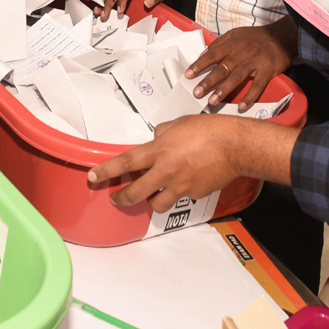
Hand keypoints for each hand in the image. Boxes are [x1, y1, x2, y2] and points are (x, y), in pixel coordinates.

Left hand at [87, 114, 241, 211]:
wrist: (235, 145)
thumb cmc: (210, 130)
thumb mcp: (178, 124)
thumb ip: (162, 133)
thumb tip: (157, 137)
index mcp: (159, 150)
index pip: (125, 162)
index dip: (106, 171)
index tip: (93, 176)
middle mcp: (166, 171)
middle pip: (135, 192)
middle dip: (121, 198)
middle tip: (116, 197)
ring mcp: (181, 185)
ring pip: (157, 204)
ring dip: (151, 201)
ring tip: (151, 195)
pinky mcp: (195, 194)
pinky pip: (182, 197)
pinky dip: (180, 192)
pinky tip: (186, 182)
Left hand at [185, 18, 297, 109]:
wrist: (281, 36)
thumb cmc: (255, 36)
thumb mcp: (235, 33)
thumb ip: (219, 44)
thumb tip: (203, 55)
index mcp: (232, 44)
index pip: (212, 55)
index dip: (199, 65)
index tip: (188, 75)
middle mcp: (241, 54)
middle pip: (222, 69)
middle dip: (208, 81)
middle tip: (197, 93)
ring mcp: (254, 62)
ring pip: (237, 78)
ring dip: (224, 90)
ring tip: (213, 101)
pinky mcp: (267, 71)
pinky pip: (258, 86)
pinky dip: (250, 96)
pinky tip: (241, 107)